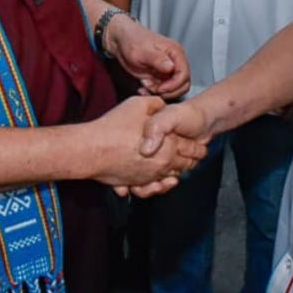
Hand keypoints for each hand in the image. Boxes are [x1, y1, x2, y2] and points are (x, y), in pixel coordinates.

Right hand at [89, 97, 205, 196]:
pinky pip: (154, 188)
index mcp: (168, 142)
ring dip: (178, 173)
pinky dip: (160, 185)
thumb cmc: (113, 127)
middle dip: (192, 161)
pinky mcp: (136, 183)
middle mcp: (162, 161)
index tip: (202, 145)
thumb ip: (156, 104)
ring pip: (171, 177)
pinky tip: (162, 180)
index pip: (190, 147)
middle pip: (184, 164)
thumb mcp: (139, 104)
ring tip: (182, 169)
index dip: (197, 146)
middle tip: (198, 157)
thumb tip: (163, 105)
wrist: (90, 149)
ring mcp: (149, 175)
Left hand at [107, 15, 190, 98]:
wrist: (120, 40)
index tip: (160, 88)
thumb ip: (158, 59)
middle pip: (183, 84)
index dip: (174, 85)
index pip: (184, 74)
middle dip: (169, 91)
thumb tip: (171, 67)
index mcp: (175, 52)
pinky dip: (154, 93)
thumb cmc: (132, 39)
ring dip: (161, 93)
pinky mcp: (160, 77)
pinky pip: (163, 90)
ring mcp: (168, 70)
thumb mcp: (142, 50)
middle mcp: (174, 61)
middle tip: (153, 89)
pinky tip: (143, 89)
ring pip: (174, 89)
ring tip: (146, 88)